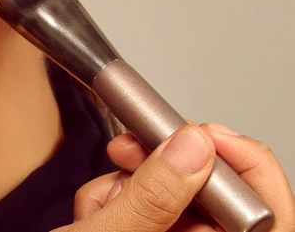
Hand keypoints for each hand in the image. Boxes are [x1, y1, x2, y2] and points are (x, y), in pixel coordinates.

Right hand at [53, 122, 294, 231]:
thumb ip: (152, 196)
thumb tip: (192, 146)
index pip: (263, 211)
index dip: (242, 162)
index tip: (200, 132)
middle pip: (211, 192)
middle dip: (163, 166)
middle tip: (133, 149)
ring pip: (171, 191)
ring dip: (127, 181)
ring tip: (99, 199)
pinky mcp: (144, 230)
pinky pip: (143, 199)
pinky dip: (112, 192)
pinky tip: (92, 210)